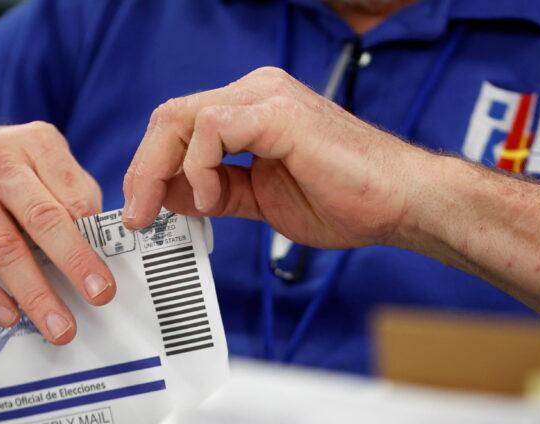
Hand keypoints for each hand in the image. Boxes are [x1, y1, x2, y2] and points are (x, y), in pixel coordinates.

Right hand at [0, 122, 114, 344]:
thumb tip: (106, 250)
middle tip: (99, 297)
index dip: (95, 238)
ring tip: (58, 326)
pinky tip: (8, 315)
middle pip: (40, 218)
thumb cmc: (9, 176)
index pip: (73, 195)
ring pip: (1, 247)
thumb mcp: (48, 168)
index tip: (112, 274)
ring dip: (34, 293)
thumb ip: (77, 200)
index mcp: (35, 143)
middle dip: (74, 262)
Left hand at [121, 67, 431, 250]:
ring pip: (182, 117)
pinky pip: (212, 128)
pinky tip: (217, 198)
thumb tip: (167, 197)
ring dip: (163, 170)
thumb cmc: (347, 200)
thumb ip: (216, 192)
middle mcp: (257, 92)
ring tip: (180, 209)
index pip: (181, 125)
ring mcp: (267, 97)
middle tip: (139, 215)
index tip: (143, 211)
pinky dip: (200, 168)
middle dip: (145, 170)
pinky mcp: (278, 113)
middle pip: (171, 116)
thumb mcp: (261, 200)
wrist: (400, 203)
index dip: (151, 168)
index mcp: (253, 109)